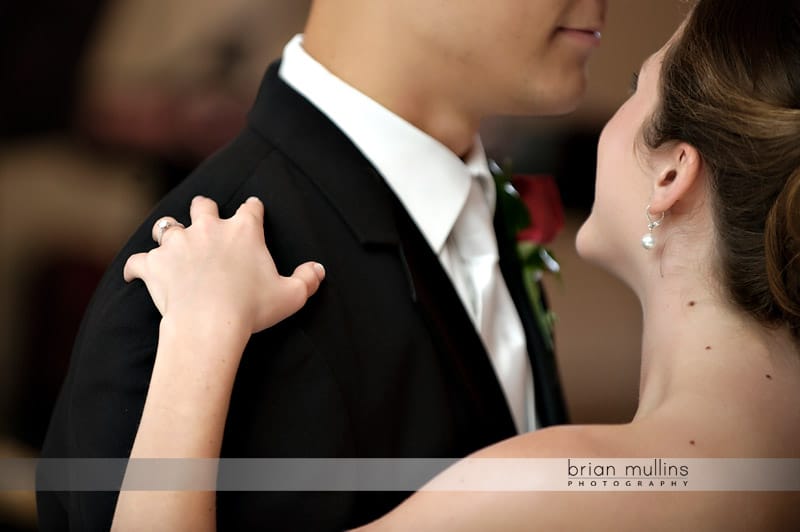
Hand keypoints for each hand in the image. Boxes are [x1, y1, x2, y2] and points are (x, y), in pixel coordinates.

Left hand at [123, 196, 324, 334]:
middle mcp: (208, 228)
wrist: (209, 323)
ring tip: (172, 244)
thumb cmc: (252, 308)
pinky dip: (137, 267)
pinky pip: (138, 261)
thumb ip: (308, 280)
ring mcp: (178, 244)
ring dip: (170, 234)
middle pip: (203, 204)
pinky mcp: (154, 265)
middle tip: (207, 221)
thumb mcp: (291, 296)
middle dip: (205, 209)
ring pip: (167, 226)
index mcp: (243, 231)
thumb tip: (319, 270)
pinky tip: (136, 272)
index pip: (250, 208)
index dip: (252, 210)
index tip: (253, 212)